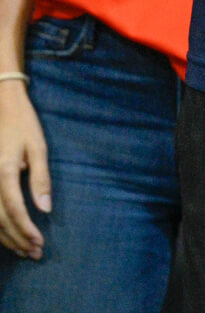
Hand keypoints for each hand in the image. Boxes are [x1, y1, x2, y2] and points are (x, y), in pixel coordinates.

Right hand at [0, 80, 50, 258]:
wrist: (3, 106)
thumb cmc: (24, 125)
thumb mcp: (38, 147)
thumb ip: (41, 178)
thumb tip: (46, 209)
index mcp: (4, 172)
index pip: (14, 210)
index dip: (26, 230)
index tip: (39, 243)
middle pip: (0, 221)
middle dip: (17, 240)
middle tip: (35, 253)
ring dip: (6, 239)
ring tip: (24, 250)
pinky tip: (8, 236)